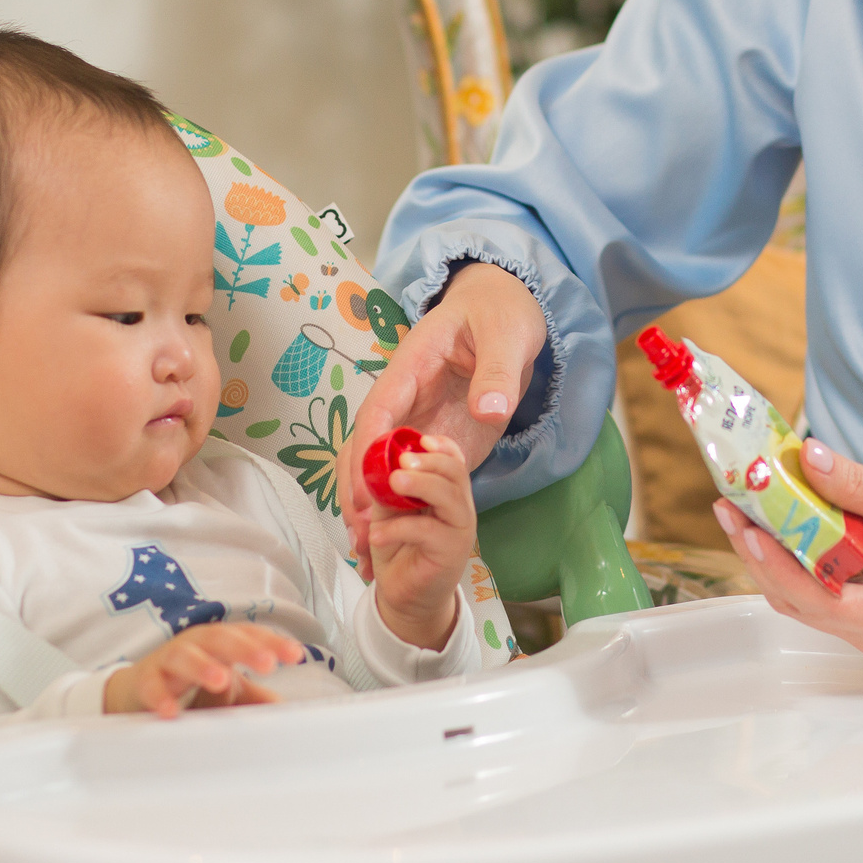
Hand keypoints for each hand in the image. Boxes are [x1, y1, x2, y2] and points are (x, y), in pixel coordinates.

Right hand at [105, 621, 307, 717]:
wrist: (140, 689)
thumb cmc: (191, 683)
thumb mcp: (227, 688)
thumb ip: (253, 696)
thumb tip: (283, 707)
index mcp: (220, 642)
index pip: (248, 634)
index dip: (272, 642)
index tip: (296, 655)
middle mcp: (195, 644)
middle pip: (220, 638)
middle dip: (245, 648)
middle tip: (267, 663)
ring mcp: (168, 660)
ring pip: (184, 656)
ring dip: (203, 666)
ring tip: (221, 681)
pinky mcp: (145, 680)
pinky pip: (152, 687)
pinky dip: (160, 697)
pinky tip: (171, 711)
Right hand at [345, 262, 543, 573]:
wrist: (506, 307)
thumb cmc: (499, 313)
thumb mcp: (506, 334)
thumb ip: (498, 372)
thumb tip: (488, 411)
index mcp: (410, 366)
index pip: (379, 411)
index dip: (369, 453)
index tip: (369, 491)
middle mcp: (402, 398)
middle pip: (363, 446)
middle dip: (356, 490)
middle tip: (361, 537)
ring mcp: (415, 420)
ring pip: (374, 465)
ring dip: (366, 506)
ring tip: (365, 554)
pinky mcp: (434, 437)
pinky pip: (405, 473)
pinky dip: (394, 506)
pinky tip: (390, 540)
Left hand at [362, 433, 477, 649]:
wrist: (404, 595)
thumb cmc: (398, 549)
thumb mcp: (387, 511)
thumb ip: (388, 489)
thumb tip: (378, 463)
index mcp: (446, 491)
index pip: (454, 459)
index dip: (441, 446)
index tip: (419, 440)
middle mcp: (459, 506)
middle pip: (456, 473)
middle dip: (429, 462)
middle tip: (401, 462)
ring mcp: (459, 529)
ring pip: (450, 497)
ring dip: (420, 486)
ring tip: (393, 483)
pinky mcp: (452, 552)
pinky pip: (429, 531)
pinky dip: (399, 528)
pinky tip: (377, 535)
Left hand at [713, 439, 862, 655]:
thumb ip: (854, 483)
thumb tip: (804, 459)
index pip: (821, 602)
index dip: (780, 568)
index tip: (751, 531)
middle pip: (798, 600)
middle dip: (761, 554)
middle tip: (732, 507)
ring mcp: (861, 617)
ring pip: (796, 592)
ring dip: (766, 551)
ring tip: (739, 506)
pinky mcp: (853, 596)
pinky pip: (806, 579)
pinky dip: (785, 548)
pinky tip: (765, 516)